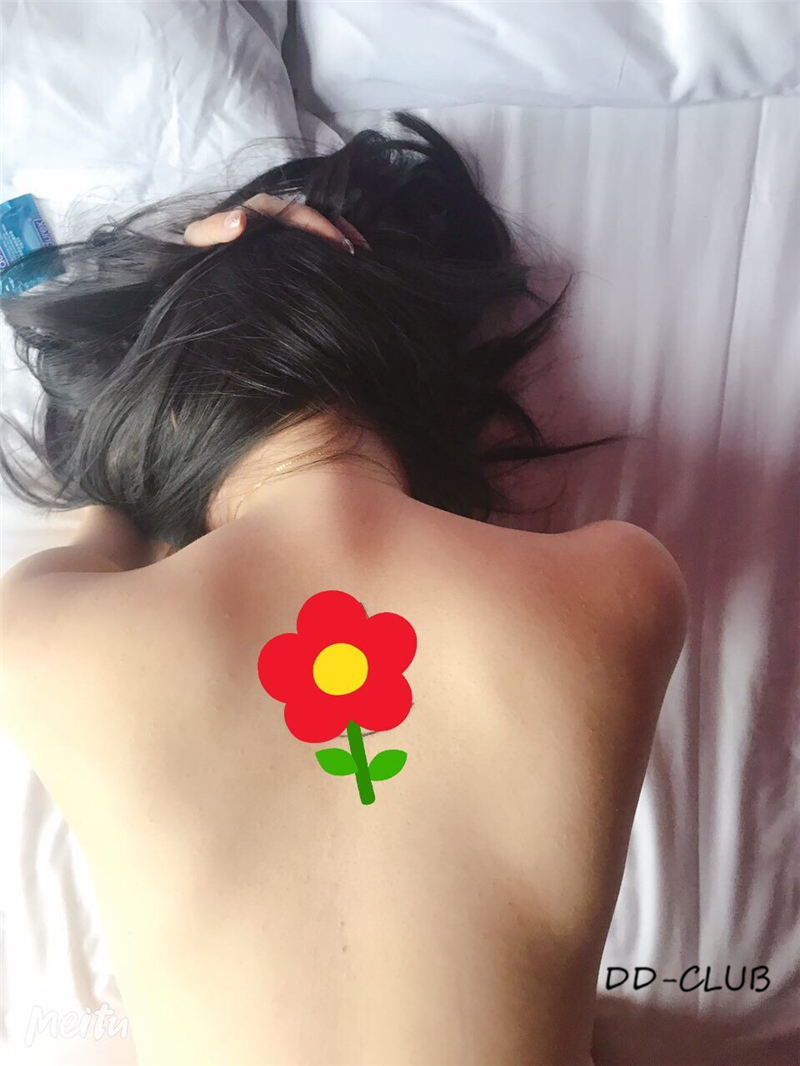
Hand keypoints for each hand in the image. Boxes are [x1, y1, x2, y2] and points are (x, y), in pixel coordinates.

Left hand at [182, 193, 369, 251]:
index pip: (297, 214)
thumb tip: (239, 220)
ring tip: (367, 257)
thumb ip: (212, 230)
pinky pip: (313, 243)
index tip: (341, 246)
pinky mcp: (285, 246)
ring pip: (317, 230)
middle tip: (365, 252)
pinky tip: (349, 264)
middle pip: (315, 218)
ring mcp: (280, 231)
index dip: (321, 227)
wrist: (188, 265)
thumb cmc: (193, 251)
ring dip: (343, 240)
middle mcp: (273, 215)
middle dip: (342, 232)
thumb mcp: (197, 240)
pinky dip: (332, 250)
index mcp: (257, 209)